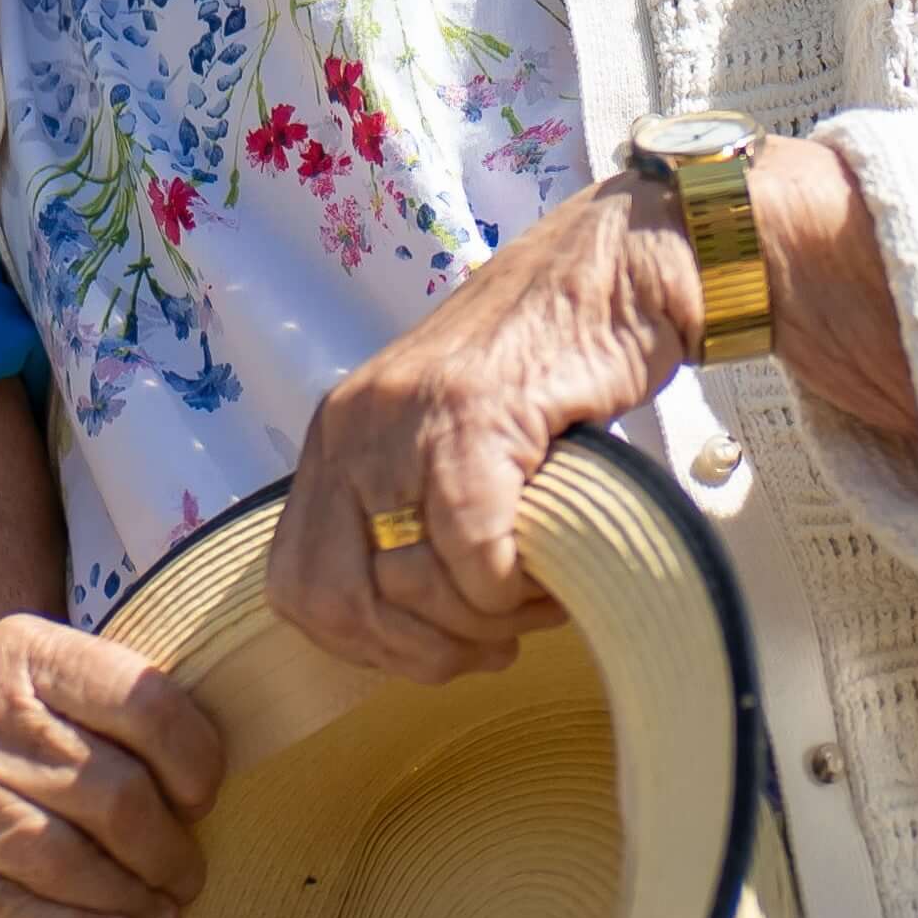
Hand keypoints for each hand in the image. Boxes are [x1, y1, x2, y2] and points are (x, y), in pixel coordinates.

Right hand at [0, 614, 226, 917]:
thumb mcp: (28, 679)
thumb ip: (106, 706)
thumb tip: (208, 771)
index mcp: (22, 652)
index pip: (141, 701)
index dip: (193, 760)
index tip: (204, 797)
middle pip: (111, 794)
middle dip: (167, 847)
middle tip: (186, 873)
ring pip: (66, 858)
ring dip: (130, 899)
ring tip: (163, 917)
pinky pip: (11, 909)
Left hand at [269, 175, 700, 682]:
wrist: (619, 266)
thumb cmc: (554, 369)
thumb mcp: (454, 441)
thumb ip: (415, 512)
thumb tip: (410, 634)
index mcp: (337, 437)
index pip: (297, 586)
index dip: (363, 645)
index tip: (435, 649)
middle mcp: (353, 425)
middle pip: (338, 603)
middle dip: (420, 651)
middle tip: (493, 641)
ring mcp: (407, 416)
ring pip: (409, 587)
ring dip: (482, 621)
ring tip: (537, 598)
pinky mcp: (475, 411)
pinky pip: (471, 549)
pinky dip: (509, 586)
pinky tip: (545, 575)